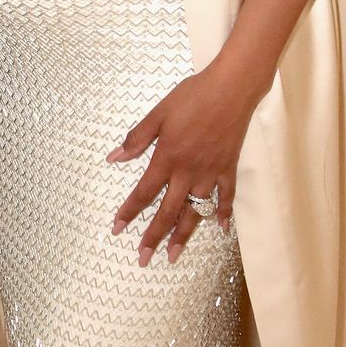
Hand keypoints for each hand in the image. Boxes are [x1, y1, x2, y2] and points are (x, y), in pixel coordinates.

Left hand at [107, 61, 258, 265]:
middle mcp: (187, 172)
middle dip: (153, 237)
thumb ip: (137, 138)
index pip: (143, 192)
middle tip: (142, 259)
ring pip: (194, 211)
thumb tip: (114, 158)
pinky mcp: (228, 168)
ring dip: (183, 235)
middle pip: (167, 211)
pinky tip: (220, 229)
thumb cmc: (192, 96)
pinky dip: (223, 214)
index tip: (117, 229)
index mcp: (167, 158)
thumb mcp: (158, 113)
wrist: (231, 88)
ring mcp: (210, 173)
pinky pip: (226, 197)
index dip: (129, 212)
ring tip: (173, 255)